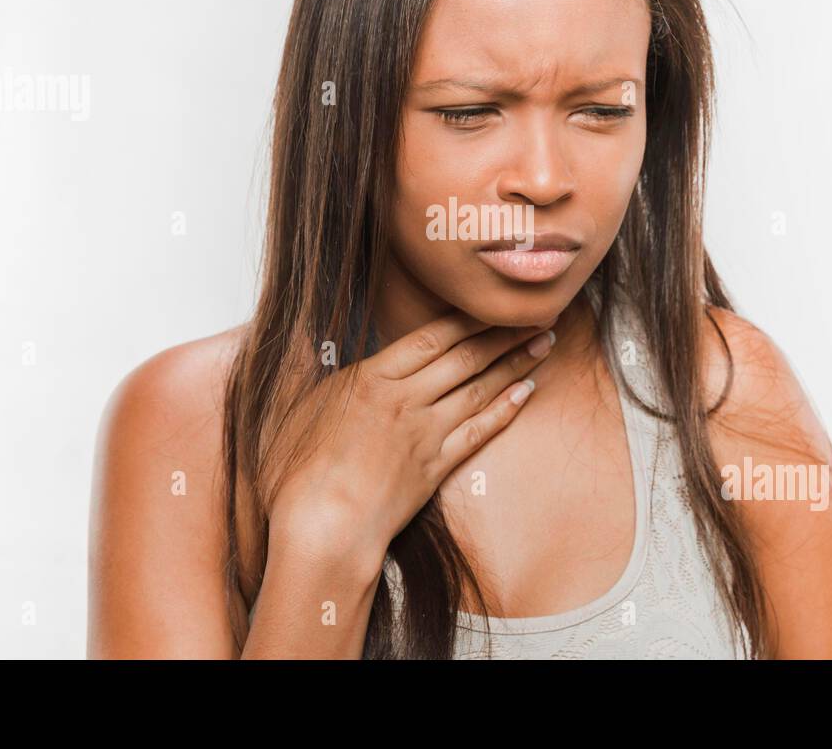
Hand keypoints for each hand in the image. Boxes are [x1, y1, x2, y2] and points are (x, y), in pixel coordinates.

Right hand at [268, 311, 556, 566]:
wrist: (322, 529)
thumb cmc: (296, 471)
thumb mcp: (288, 407)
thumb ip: (300, 368)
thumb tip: (297, 337)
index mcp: (372, 379)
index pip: (432, 338)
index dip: (468, 317)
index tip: (493, 302)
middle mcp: (407, 401)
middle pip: (466, 358)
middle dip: (504, 334)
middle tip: (538, 315)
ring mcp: (425, 435)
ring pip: (479, 390)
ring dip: (515, 364)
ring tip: (543, 344)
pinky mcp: (435, 469)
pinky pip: (479, 432)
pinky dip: (505, 410)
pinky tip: (525, 393)